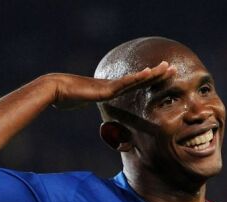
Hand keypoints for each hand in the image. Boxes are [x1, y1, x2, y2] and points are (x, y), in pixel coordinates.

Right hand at [48, 61, 175, 109]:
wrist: (55, 90)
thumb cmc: (64, 97)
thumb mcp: (80, 104)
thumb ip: (86, 104)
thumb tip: (80, 109)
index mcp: (109, 90)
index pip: (133, 85)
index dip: (147, 80)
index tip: (160, 76)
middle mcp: (112, 85)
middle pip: (139, 79)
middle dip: (156, 74)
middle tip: (172, 67)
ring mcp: (111, 86)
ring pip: (137, 79)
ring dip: (153, 74)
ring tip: (168, 67)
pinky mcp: (107, 89)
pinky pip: (126, 83)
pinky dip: (138, 78)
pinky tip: (149, 73)